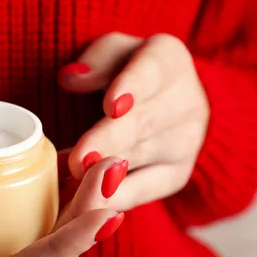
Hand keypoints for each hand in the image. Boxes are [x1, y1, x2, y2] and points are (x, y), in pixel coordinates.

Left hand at [58, 33, 209, 210]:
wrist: (167, 102)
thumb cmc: (126, 71)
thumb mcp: (113, 53)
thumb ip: (97, 60)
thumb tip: (71, 77)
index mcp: (168, 59)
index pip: (151, 70)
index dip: (132, 88)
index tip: (111, 105)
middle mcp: (186, 102)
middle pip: (143, 123)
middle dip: (109, 142)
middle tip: (80, 160)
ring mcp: (184, 143)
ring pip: (141, 159)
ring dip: (108, 176)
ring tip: (77, 185)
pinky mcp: (174, 176)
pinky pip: (143, 190)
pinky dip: (114, 198)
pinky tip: (88, 204)